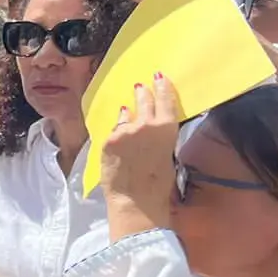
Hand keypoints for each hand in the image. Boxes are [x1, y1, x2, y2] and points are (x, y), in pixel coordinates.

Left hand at [101, 74, 180, 237]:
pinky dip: (117, 130)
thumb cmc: (158, 184)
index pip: (165, 100)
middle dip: (143, 93)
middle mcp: (145, 124)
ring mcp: (125, 130)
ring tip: (127, 107)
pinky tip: (118, 131)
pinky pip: (113, 129)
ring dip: (127, 112)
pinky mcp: (109, 139)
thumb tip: (152, 129)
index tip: (159, 77)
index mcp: (166, 128)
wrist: (135, 199)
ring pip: (126, 115)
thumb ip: (160, 137)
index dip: (162, 87)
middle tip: (140, 86)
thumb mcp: (168, 154)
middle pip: (143, 101)